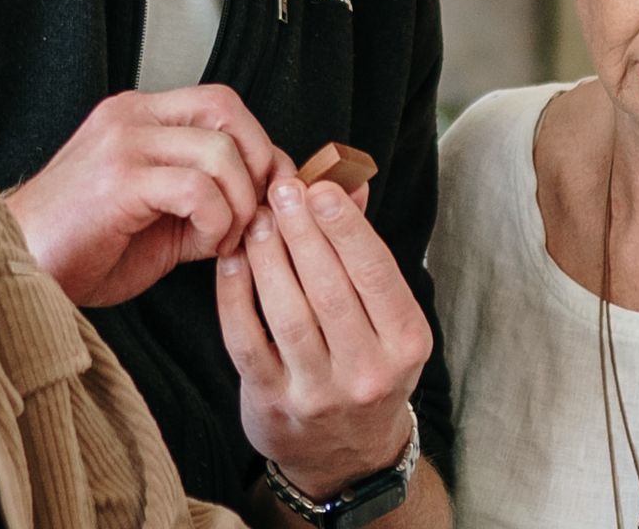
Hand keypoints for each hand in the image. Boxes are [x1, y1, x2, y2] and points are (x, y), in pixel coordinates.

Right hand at [6, 85, 287, 308]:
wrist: (20, 270)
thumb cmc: (82, 248)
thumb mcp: (158, 214)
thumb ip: (205, 196)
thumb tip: (264, 198)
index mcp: (137, 117)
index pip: (219, 103)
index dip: (258, 144)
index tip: (270, 190)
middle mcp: (129, 118)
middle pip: (225, 108)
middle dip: (258, 162)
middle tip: (256, 212)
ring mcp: (122, 145)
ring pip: (219, 150)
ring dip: (239, 203)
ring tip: (224, 238)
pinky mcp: (119, 181)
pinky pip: (198, 189)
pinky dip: (217, 222)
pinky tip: (203, 246)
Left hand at [217, 174, 429, 497]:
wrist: (346, 455)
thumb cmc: (367, 365)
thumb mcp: (386, 318)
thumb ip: (365, 251)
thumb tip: (350, 182)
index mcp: (407, 343)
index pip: (376, 274)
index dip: (345, 227)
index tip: (320, 187)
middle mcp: (369, 373)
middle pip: (330, 289)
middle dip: (302, 232)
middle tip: (281, 189)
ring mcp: (319, 394)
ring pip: (289, 313)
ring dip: (268, 257)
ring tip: (256, 218)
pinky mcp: (274, 405)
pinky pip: (248, 341)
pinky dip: (235, 296)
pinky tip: (231, 260)